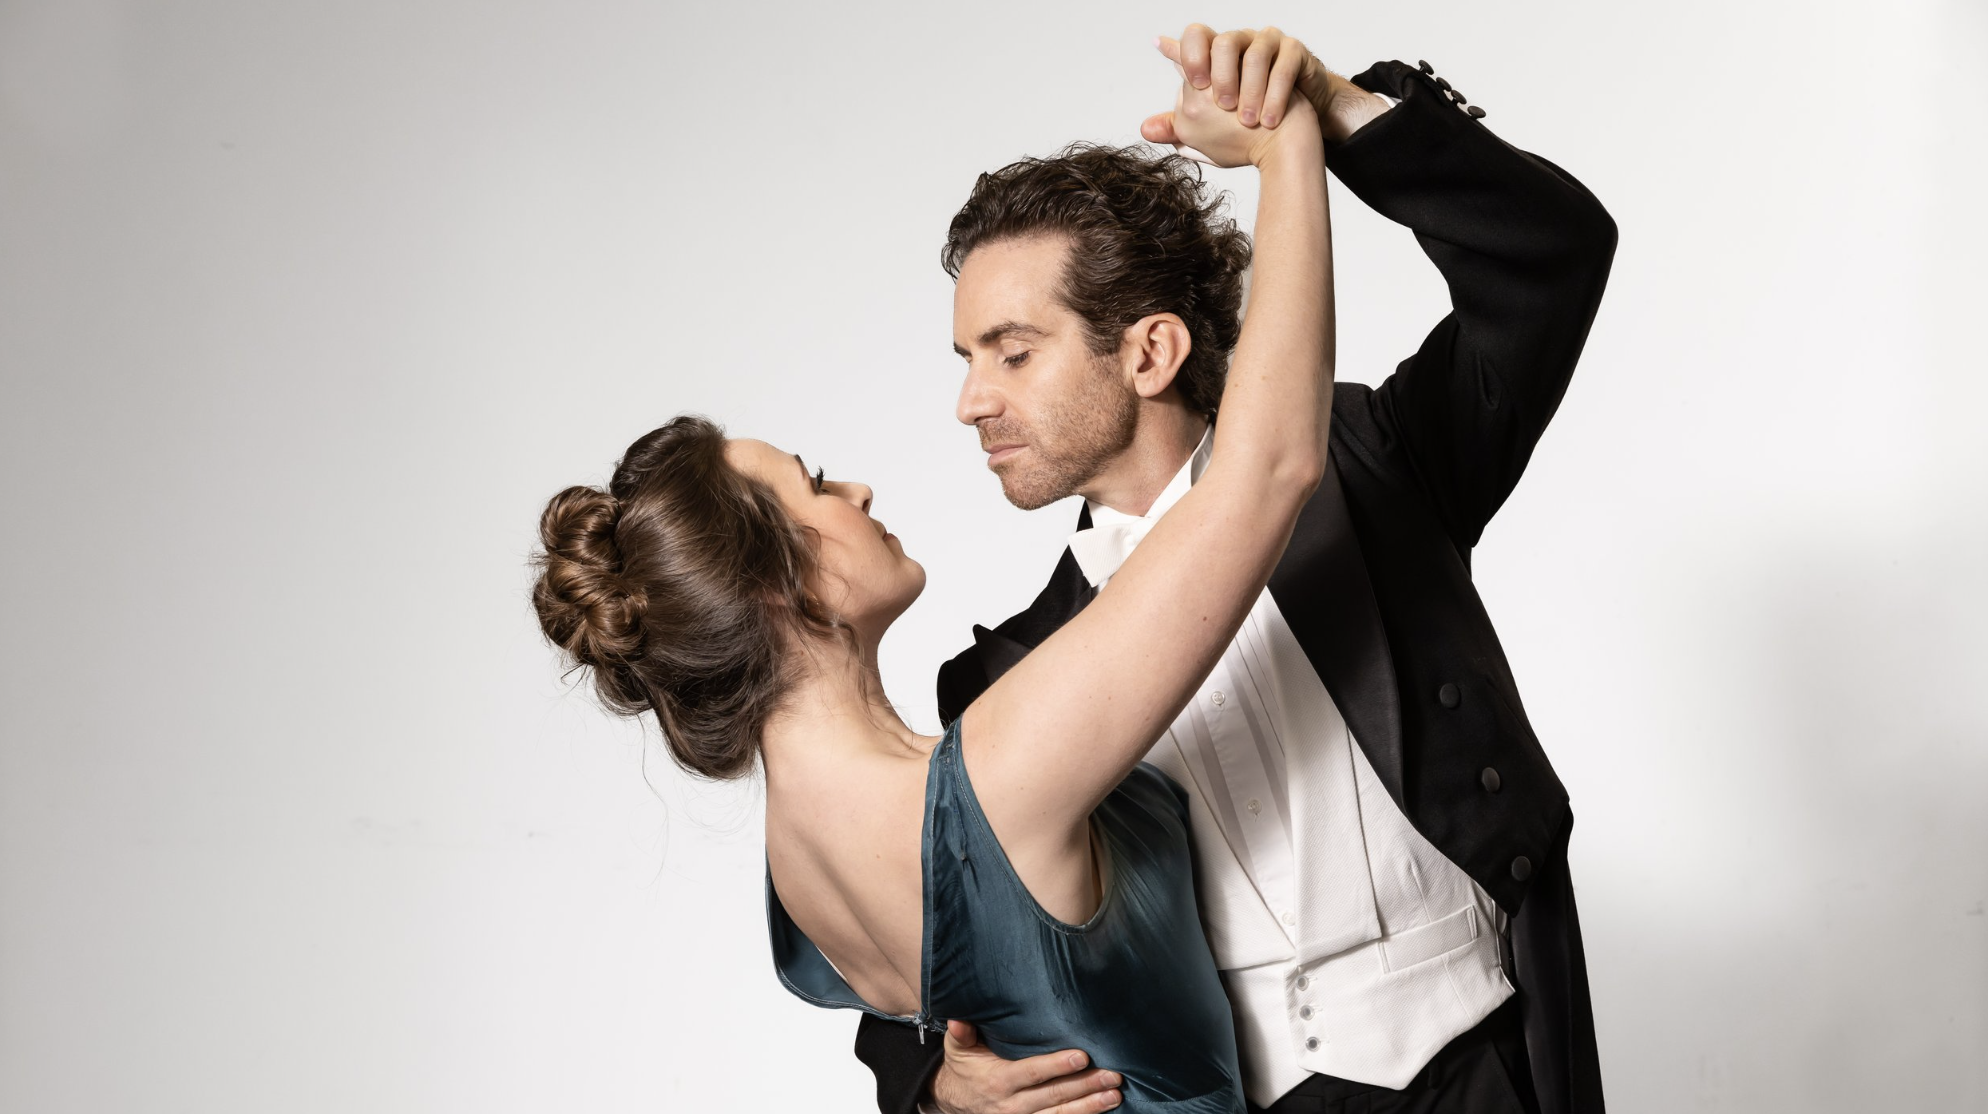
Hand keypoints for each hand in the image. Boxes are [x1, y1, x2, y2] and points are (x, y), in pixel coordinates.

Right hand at [929, 1020, 1122, 1113]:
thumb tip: (958, 1019)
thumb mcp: (958, 1050)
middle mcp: (1013, 1105)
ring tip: (1114, 1096)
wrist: (954, 1102)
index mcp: (999, 1081)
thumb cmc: (964, 1069)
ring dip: (1090, 1107)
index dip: (1057, 1066)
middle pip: (1054, 1096)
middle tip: (1112, 1076)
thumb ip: (961, 1034)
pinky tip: (1101, 1112)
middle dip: (1085, 1086)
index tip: (1082, 1057)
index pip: (1033, 1073)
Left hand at [1163, 23, 1389, 145]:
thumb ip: (1177, 128)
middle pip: (1224, 43)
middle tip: (1222, 106)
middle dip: (1221, 76)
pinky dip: (1275, 96)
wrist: (1290, 132)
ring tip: (1248, 120)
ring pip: (1256, 54)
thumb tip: (1145, 129)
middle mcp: (1241, 44)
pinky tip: (1268, 120)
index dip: (1187, 52)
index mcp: (1214, 58)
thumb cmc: (1245, 129)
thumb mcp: (1207, 132)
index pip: (1195, 38)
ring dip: (1251, 90)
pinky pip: (1284, 67)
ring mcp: (1269, 45)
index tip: (1186, 74)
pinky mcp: (1295, 54)